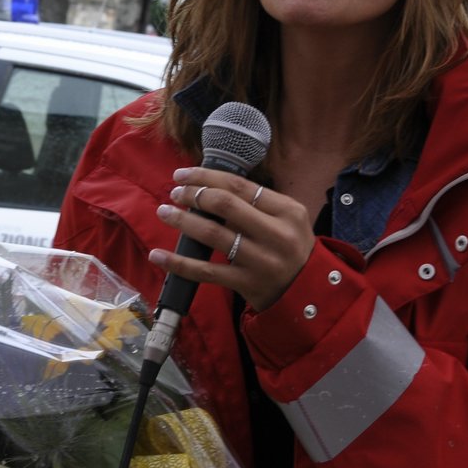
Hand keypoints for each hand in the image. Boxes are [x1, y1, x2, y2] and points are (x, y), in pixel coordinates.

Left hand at [153, 167, 315, 310]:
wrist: (309, 292)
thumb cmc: (291, 248)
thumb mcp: (288, 219)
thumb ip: (257, 204)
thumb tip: (209, 188)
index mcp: (287, 210)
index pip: (240, 185)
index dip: (206, 176)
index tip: (183, 175)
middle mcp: (276, 234)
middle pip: (225, 204)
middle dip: (193, 194)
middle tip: (176, 193)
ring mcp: (261, 260)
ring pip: (212, 234)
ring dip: (182, 221)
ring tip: (164, 212)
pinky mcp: (247, 284)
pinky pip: (205, 272)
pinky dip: (178, 263)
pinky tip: (158, 255)